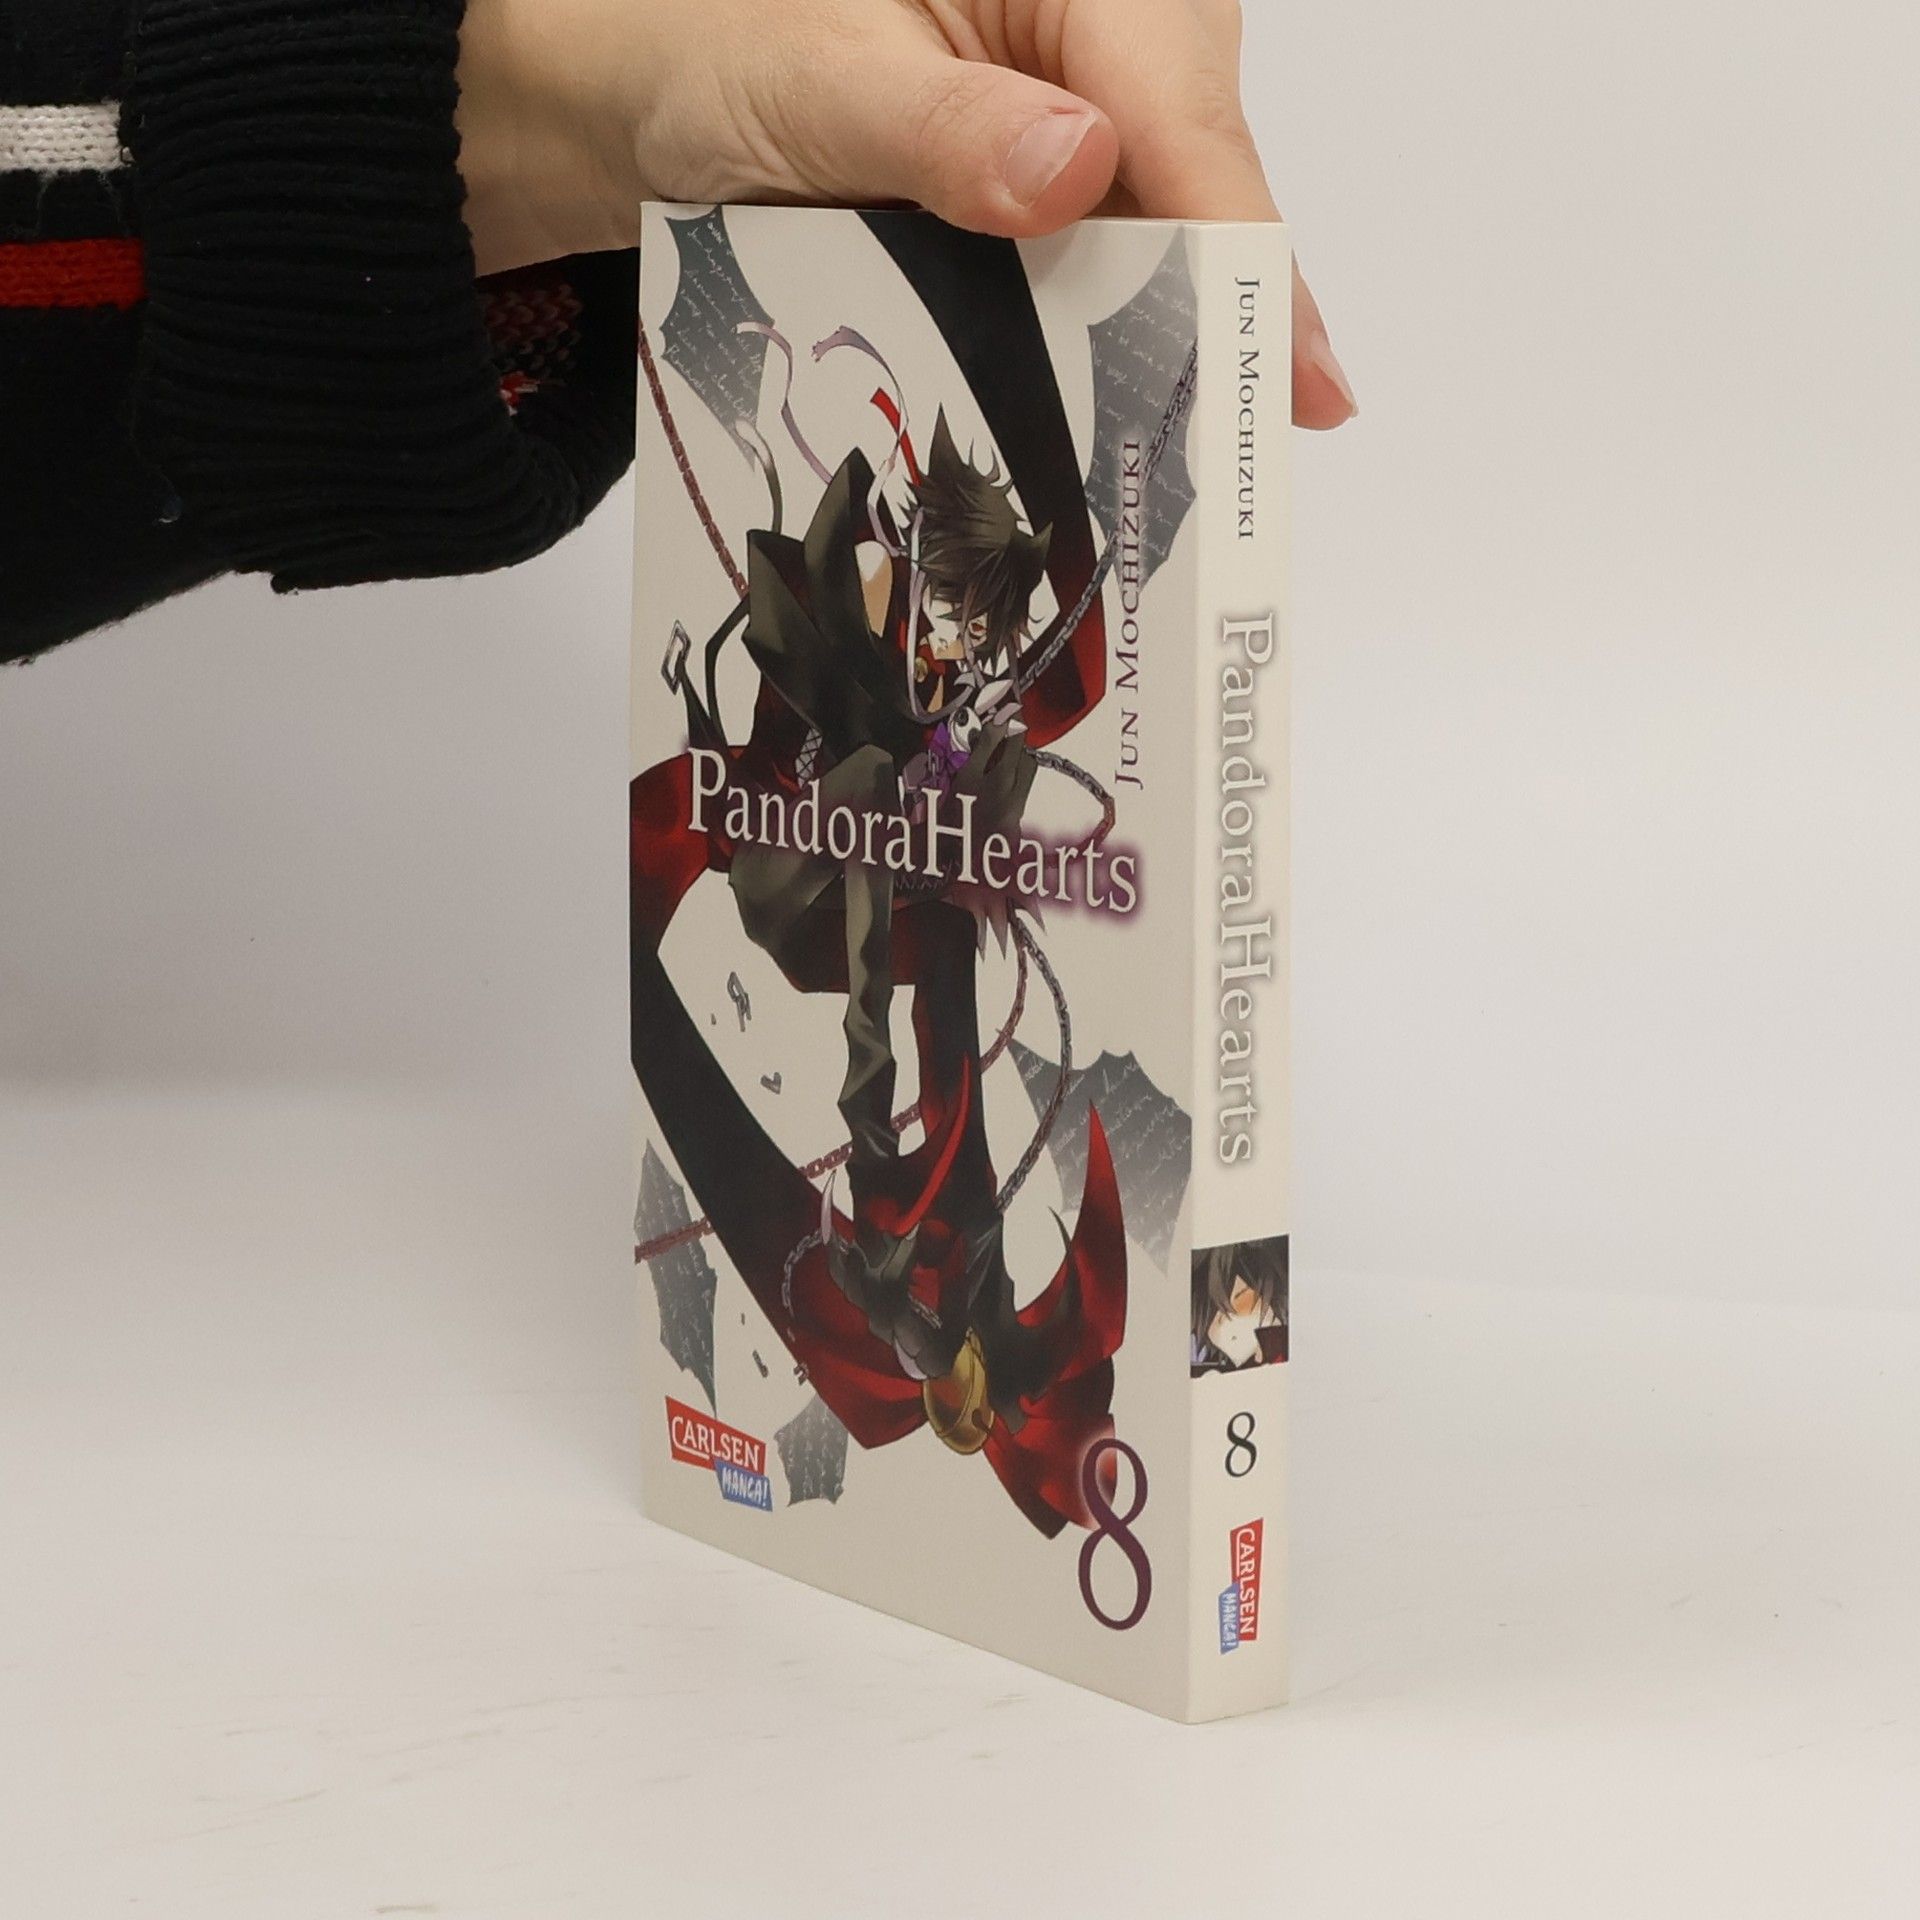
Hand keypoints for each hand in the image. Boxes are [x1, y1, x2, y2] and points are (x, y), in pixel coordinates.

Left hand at [455, 0, 1355, 428]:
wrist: (645, 85)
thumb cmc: (712, 46)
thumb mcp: (810, 84)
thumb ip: (938, 128)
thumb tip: (1072, 166)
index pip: (1178, 111)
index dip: (1240, 249)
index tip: (1286, 369)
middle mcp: (1099, 24)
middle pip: (1197, 180)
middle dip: (1224, 314)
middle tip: (1257, 450)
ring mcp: (1080, 103)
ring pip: (1164, 229)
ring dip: (1175, 341)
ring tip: (1212, 461)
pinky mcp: (1049, 170)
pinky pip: (1107, 255)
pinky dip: (1113, 335)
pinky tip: (1135, 412)